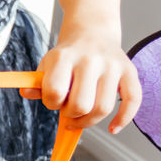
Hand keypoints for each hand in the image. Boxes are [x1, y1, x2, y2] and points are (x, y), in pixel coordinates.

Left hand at [25, 28, 140, 133]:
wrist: (92, 32)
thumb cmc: (67, 56)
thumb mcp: (47, 64)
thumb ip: (36, 83)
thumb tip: (26, 92)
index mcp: (65, 56)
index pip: (55, 92)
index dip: (51, 103)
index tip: (53, 100)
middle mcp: (91, 59)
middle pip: (81, 105)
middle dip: (71, 115)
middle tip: (68, 109)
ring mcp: (112, 64)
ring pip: (103, 108)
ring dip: (89, 121)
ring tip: (82, 115)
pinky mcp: (130, 70)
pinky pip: (133, 100)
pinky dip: (124, 119)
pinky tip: (114, 128)